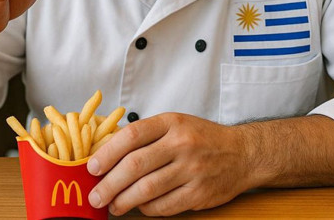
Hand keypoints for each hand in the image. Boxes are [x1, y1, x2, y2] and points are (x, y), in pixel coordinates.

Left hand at [87, 113, 251, 215]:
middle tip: (95, 196)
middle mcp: (182, 144)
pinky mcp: (199, 193)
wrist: (242, 154)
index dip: (107, 153)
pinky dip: (146, 209)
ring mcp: (192, 169)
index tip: (92, 167)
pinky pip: (164, 206)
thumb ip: (146, 136)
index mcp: (172, 123)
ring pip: (147, 189)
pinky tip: (139, 207)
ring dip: (123, 201)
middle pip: (135, 165)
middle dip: (109, 184)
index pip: (132, 135)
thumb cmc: (201, 139)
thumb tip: (106, 155)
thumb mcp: (175, 125)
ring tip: (112, 205)